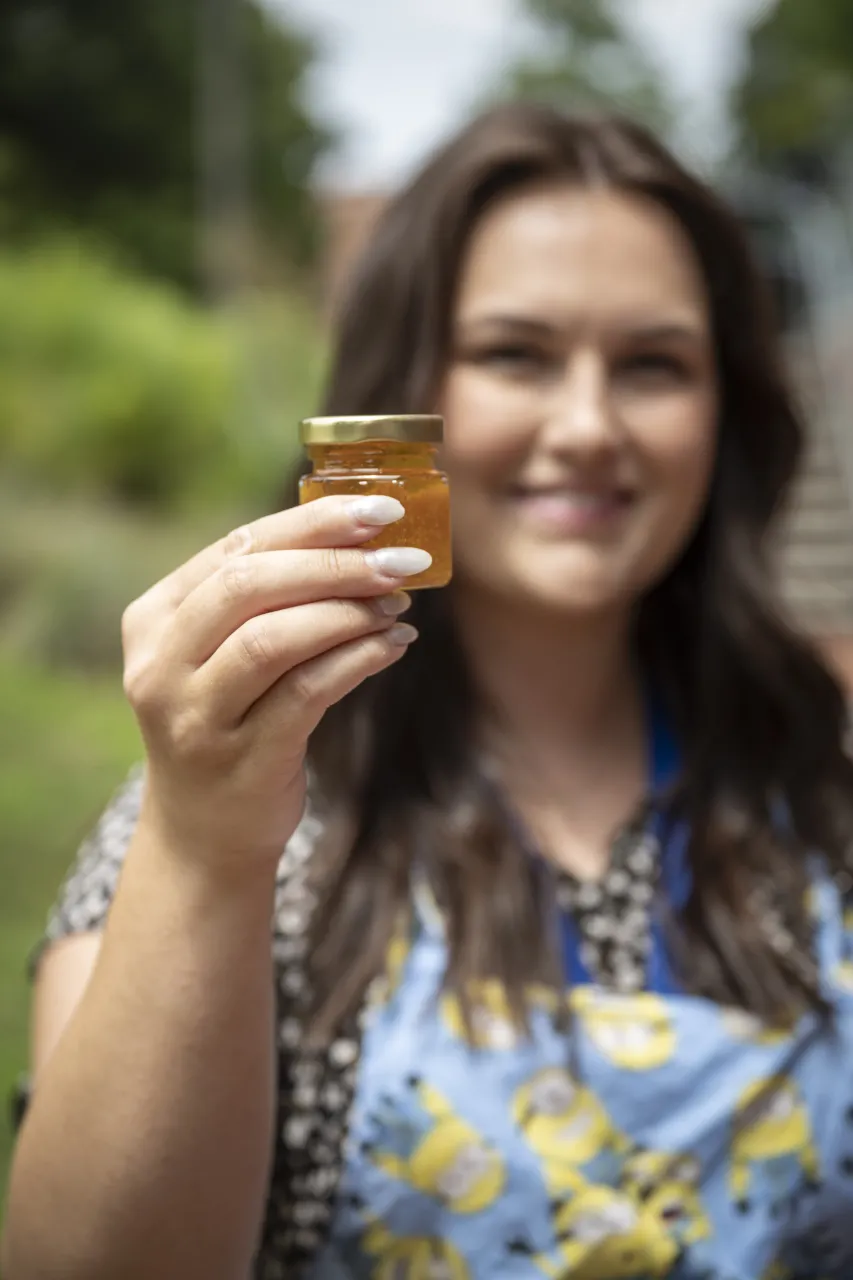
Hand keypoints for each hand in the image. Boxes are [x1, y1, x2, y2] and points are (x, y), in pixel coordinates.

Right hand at [121, 495, 426, 873]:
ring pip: (273, 640)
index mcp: (154, 618)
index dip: (312, 523)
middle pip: (249, 586)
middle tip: (402, 557)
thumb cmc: (229, 720)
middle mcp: (161, 664)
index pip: (236, 547)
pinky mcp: (241, 759)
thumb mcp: (222, 653)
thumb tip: (363, 538)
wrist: (203, 832)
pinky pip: (306, 693)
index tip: (380, 509)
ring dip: (348, 612)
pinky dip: (357, 660)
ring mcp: (195, 716)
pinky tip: (394, 645)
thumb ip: (268, 598)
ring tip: (400, 603)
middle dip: (335, 563)